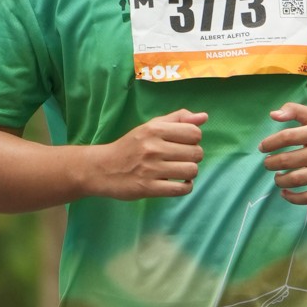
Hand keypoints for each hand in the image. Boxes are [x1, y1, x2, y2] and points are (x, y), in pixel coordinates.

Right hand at [86, 110, 207, 198]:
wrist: (102, 168)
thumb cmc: (130, 146)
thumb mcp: (150, 126)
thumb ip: (177, 119)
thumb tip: (204, 117)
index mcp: (155, 130)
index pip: (194, 133)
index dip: (194, 139)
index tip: (183, 143)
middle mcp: (153, 147)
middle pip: (196, 152)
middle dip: (193, 157)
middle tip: (180, 158)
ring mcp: (151, 169)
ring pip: (191, 171)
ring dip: (189, 173)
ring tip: (179, 171)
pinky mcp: (148, 188)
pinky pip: (181, 189)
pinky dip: (185, 187)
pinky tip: (179, 183)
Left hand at [259, 104, 306, 201]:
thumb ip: (296, 111)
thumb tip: (273, 115)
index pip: (289, 136)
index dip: (271, 143)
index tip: (263, 148)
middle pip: (290, 160)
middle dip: (272, 163)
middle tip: (268, 164)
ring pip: (297, 179)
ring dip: (280, 180)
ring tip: (278, 178)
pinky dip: (293, 198)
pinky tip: (285, 193)